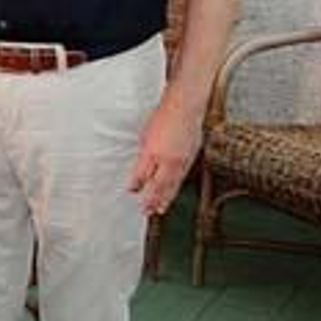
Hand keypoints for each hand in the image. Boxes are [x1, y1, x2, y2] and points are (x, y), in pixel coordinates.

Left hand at [129, 98, 203, 214]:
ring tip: (158, 210)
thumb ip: (143, 156)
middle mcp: (167, 159)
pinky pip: (181, 179)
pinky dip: (175, 189)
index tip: (131, 192)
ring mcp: (181, 161)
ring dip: (164, 199)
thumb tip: (140, 171)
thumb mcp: (145, 136)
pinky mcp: (190, 159)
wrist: (185, 108)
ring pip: (171, 185)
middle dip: (150, 199)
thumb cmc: (162, 118)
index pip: (142, 175)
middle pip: (158, 185)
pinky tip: (171, 195)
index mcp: (152, 152)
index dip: (136, 185)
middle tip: (145, 211)